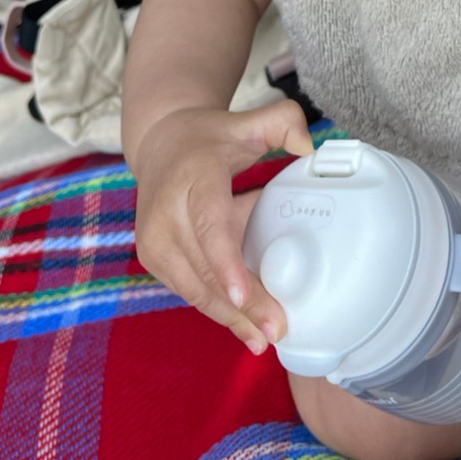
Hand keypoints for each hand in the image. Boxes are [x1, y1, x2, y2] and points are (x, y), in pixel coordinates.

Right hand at [131, 99, 313, 354]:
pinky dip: (216, 309)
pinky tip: (243, 327)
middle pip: (205, 268)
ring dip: (229, 317)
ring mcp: (153, 239)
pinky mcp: (152, 258)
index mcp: (192, 177)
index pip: (207, 224)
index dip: (225, 261)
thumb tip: (308, 148)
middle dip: (242, 304)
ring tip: (263, 338)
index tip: (243, 295)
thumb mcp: (246, 121)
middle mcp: (165, 212)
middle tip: (276, 329)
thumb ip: (283, 121)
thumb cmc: (210, 138)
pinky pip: (187, 289)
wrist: (159, 144)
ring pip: (194, 287)